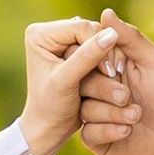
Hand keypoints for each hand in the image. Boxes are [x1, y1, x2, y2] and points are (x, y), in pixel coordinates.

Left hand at [19, 16, 123, 154]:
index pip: (81, 27)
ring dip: (109, 58)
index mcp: (40, 34)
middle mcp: (51, 33)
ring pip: (98, 40)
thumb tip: (112, 33)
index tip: (110, 72)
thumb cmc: (50, 107)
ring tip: (113, 77)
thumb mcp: (66, 81)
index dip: (99, 45)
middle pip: (91, 31)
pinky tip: (112, 77)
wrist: (48, 128)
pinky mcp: (76, 52)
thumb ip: (87, 57)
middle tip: (113, 75)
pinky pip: (100, 50)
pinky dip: (107, 62)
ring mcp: (64, 42)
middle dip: (105, 52)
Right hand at [76, 11, 153, 154]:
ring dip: (114, 113)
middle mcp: (97, 87)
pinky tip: (128, 131)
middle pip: (78, 81)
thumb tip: (105, 12)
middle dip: (106, 91)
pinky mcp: (96, 138)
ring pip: (85, 109)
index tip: (114, 69)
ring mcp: (95, 112)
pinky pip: (89, 133)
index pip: (83, 54)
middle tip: (128, 97)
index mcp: (107, 65)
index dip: (93, 60)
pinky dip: (110, 131)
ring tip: (137, 116)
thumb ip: (130, 38)